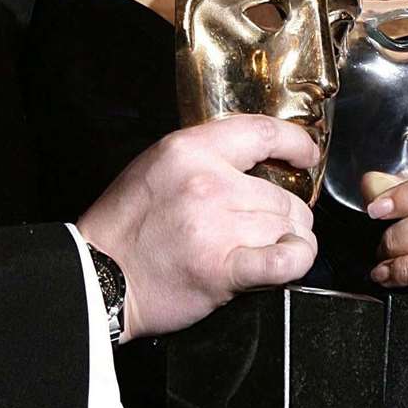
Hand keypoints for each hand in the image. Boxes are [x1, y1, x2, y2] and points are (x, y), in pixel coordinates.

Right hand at [76, 115, 319, 340]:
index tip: (307, 155)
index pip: (263, 132)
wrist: (101, 275)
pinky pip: (285, 260)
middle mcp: (209, 183)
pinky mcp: (223, 268)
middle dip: (287, 213)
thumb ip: (205, 157)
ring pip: (289, 226)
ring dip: (289, 240)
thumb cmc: (126, 224)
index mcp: (190, 150)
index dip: (296, 142)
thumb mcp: (158, 165)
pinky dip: (297, 260)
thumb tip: (257, 161)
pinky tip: (292, 260)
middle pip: (283, 193)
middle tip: (271, 226)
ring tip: (270, 248)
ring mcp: (218, 225)